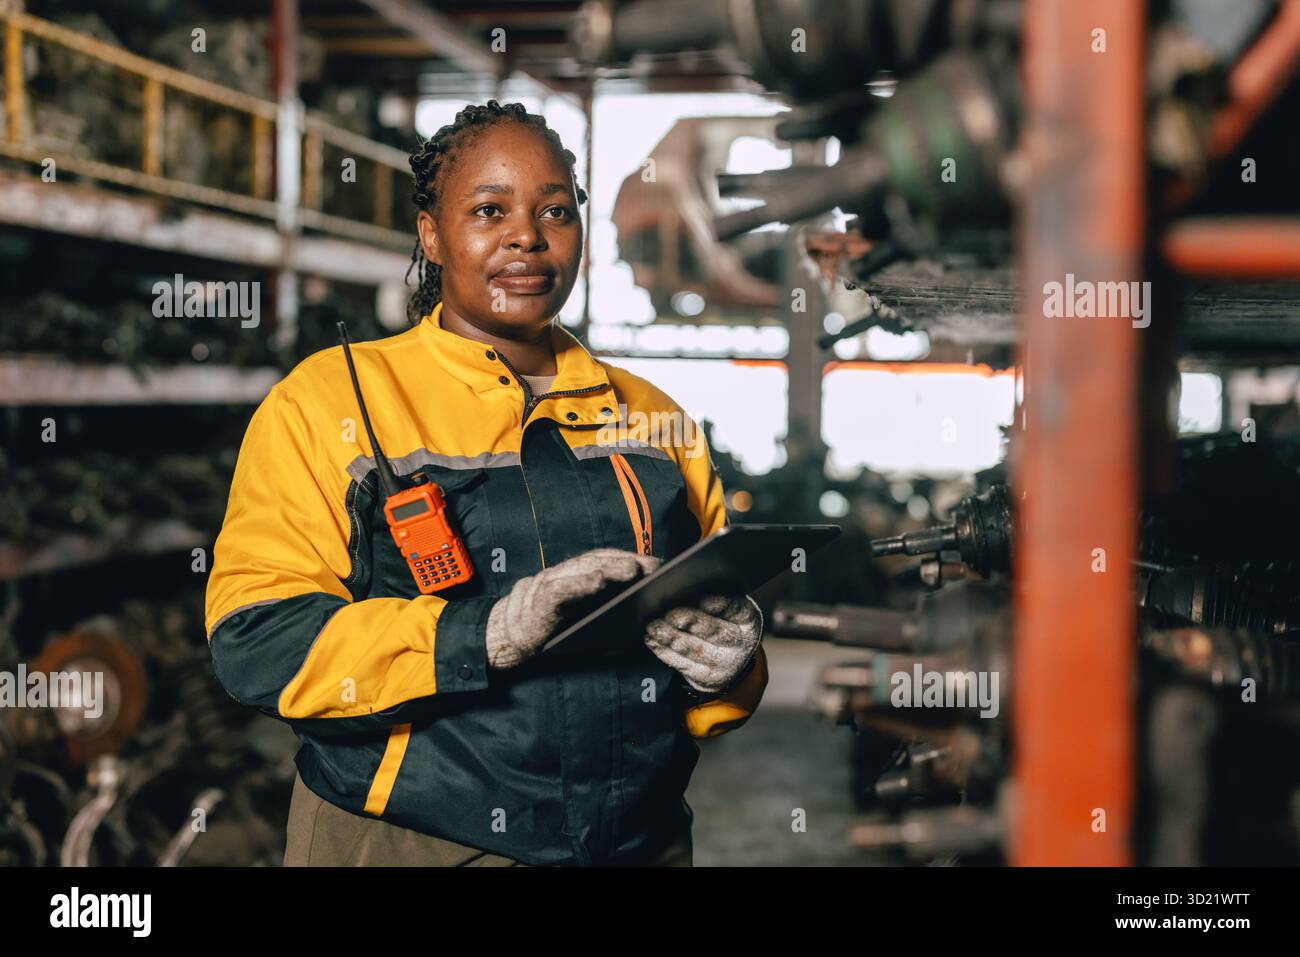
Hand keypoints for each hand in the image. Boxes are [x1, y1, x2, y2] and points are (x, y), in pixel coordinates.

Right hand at [485, 548, 660, 667]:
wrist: (509, 641)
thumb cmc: (552, 634)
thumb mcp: (588, 627)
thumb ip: (610, 619)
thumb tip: (643, 619)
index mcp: (577, 578)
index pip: (607, 563)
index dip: (631, 561)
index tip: (657, 565)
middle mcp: (565, 575)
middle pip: (599, 562)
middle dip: (626, 562)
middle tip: (652, 566)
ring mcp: (550, 583)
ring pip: (582, 570)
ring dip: (609, 568)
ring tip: (632, 569)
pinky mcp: (539, 600)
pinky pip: (562, 588)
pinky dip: (580, 583)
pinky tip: (598, 582)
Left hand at [644, 594, 762, 693]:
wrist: (727, 659)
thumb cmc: (720, 620)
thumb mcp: (725, 606)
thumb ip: (709, 593)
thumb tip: (681, 582)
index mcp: (748, 619)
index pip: (737, 610)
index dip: (718, 604)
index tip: (700, 599)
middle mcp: (740, 643)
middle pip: (715, 632)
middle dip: (691, 621)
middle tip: (670, 613)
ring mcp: (724, 664)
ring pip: (694, 649)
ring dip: (670, 636)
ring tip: (653, 625)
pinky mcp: (705, 678)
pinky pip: (681, 663)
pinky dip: (663, 650)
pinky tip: (651, 639)